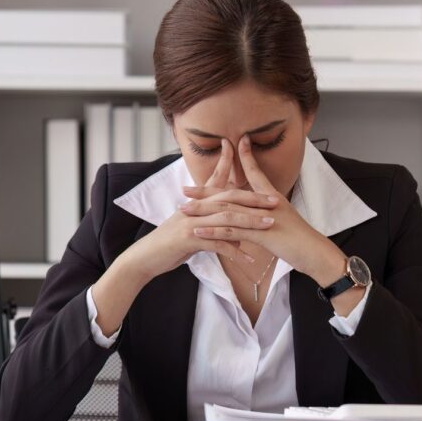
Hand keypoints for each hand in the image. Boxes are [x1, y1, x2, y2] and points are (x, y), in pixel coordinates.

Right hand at [115, 138, 279, 282]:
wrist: (146, 258)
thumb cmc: (170, 246)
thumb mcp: (195, 234)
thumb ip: (217, 231)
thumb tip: (241, 237)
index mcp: (195, 203)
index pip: (217, 181)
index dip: (231, 167)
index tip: (249, 161)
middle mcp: (194, 208)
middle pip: (229, 198)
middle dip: (254, 199)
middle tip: (275, 202)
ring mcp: (191, 222)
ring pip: (226, 218)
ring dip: (250, 222)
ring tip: (270, 225)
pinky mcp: (188, 239)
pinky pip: (217, 244)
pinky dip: (235, 251)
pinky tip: (250, 260)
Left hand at [185, 136, 351, 293]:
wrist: (316, 252)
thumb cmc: (301, 240)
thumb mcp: (283, 221)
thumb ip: (267, 214)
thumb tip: (256, 212)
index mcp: (272, 197)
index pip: (255, 172)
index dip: (244, 157)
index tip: (230, 144)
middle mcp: (266, 203)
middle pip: (231, 192)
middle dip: (206, 191)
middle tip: (184, 189)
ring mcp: (263, 217)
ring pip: (227, 210)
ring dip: (203, 210)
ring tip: (184, 209)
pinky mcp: (261, 234)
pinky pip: (233, 231)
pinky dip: (213, 230)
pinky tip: (198, 231)